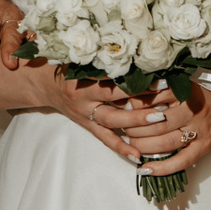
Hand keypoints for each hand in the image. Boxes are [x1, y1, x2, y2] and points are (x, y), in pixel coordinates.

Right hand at [26, 61, 173, 164]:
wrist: (43, 84)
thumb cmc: (67, 66)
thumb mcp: (82, 58)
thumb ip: (105, 59)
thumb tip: (138, 54)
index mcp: (83, 78)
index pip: (115, 80)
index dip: (138, 79)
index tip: (162, 76)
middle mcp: (84, 98)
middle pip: (116, 101)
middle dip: (142, 101)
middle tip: (166, 100)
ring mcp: (86, 114)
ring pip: (113, 121)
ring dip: (137, 122)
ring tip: (160, 120)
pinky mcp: (87, 126)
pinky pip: (105, 138)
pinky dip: (121, 147)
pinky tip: (138, 155)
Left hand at [96, 82, 210, 180]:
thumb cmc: (202, 90)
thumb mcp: (183, 82)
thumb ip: (160, 87)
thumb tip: (130, 98)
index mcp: (186, 92)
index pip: (154, 100)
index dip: (135, 107)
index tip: (122, 110)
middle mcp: (193, 111)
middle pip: (157, 124)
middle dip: (136, 129)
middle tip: (123, 131)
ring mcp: (201, 130)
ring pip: (166, 143)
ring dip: (144, 147)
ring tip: (130, 147)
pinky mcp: (205, 146)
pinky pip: (182, 161)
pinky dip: (162, 168)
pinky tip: (145, 170)